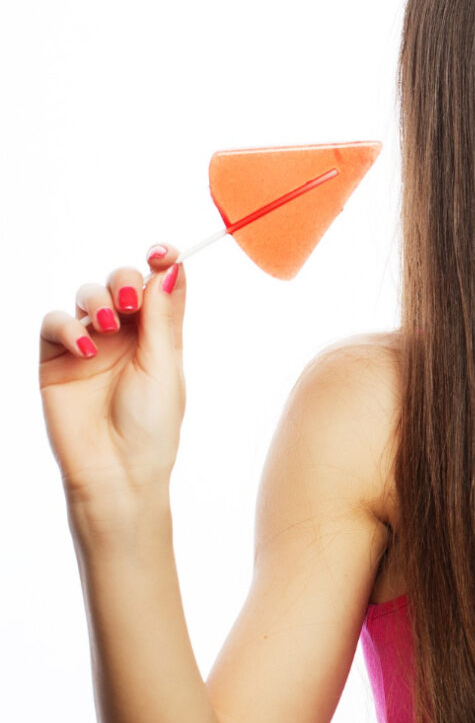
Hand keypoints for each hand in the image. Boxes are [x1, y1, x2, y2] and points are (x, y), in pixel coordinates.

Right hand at [39, 244, 186, 500]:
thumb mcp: (163, 367)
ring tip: (107, 325)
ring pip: (86, 294)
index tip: (163, 251)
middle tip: (129, 302)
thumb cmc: (151, 426)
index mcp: (159, 334)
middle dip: (124, 279)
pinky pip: (54, 323)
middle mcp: (125, 334)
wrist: (116, 471)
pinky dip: (67, 327)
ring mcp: (89, 344)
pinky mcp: (55, 358)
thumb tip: (171, 267)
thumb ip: (162, 318)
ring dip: (97, 299)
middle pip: (121, 280)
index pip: (159, 285)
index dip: (162, 261)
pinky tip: (85, 349)